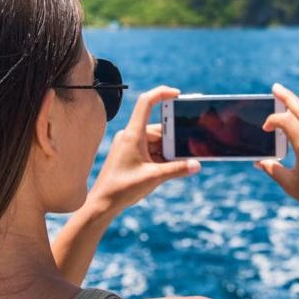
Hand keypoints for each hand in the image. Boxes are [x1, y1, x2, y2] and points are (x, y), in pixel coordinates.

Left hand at [88, 86, 200, 215]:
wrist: (102, 205)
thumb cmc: (123, 189)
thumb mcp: (154, 177)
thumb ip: (177, 169)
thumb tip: (197, 165)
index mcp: (134, 134)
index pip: (146, 103)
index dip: (162, 93)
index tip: (178, 95)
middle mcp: (131, 135)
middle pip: (158, 128)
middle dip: (174, 139)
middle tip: (187, 149)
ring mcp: (131, 144)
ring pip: (157, 141)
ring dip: (169, 151)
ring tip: (180, 164)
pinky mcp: (131, 154)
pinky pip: (151, 150)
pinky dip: (162, 157)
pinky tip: (170, 168)